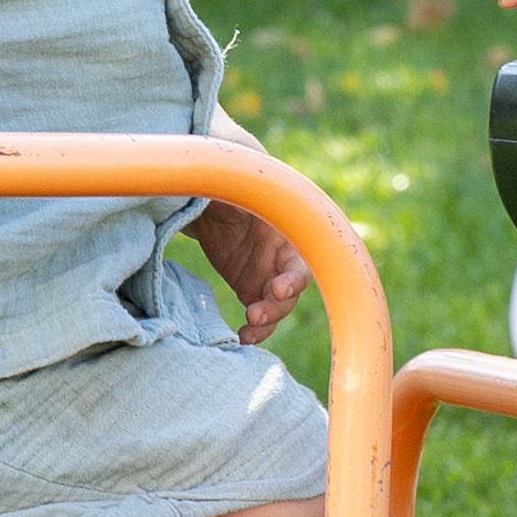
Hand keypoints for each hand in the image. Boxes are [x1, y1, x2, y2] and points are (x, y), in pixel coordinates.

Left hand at [192, 198, 309, 343]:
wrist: (215, 203)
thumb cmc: (233, 190)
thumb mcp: (240, 187)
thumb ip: (243, 190)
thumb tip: (238, 179)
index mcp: (290, 231)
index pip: (302, 258)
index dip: (295, 277)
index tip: (278, 289)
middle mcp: (285, 257)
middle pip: (292, 289)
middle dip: (278, 305)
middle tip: (255, 313)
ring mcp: (270, 275)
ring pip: (278, 307)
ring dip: (266, 320)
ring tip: (248, 327)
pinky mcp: (252, 289)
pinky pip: (260, 314)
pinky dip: (254, 329)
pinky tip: (242, 336)